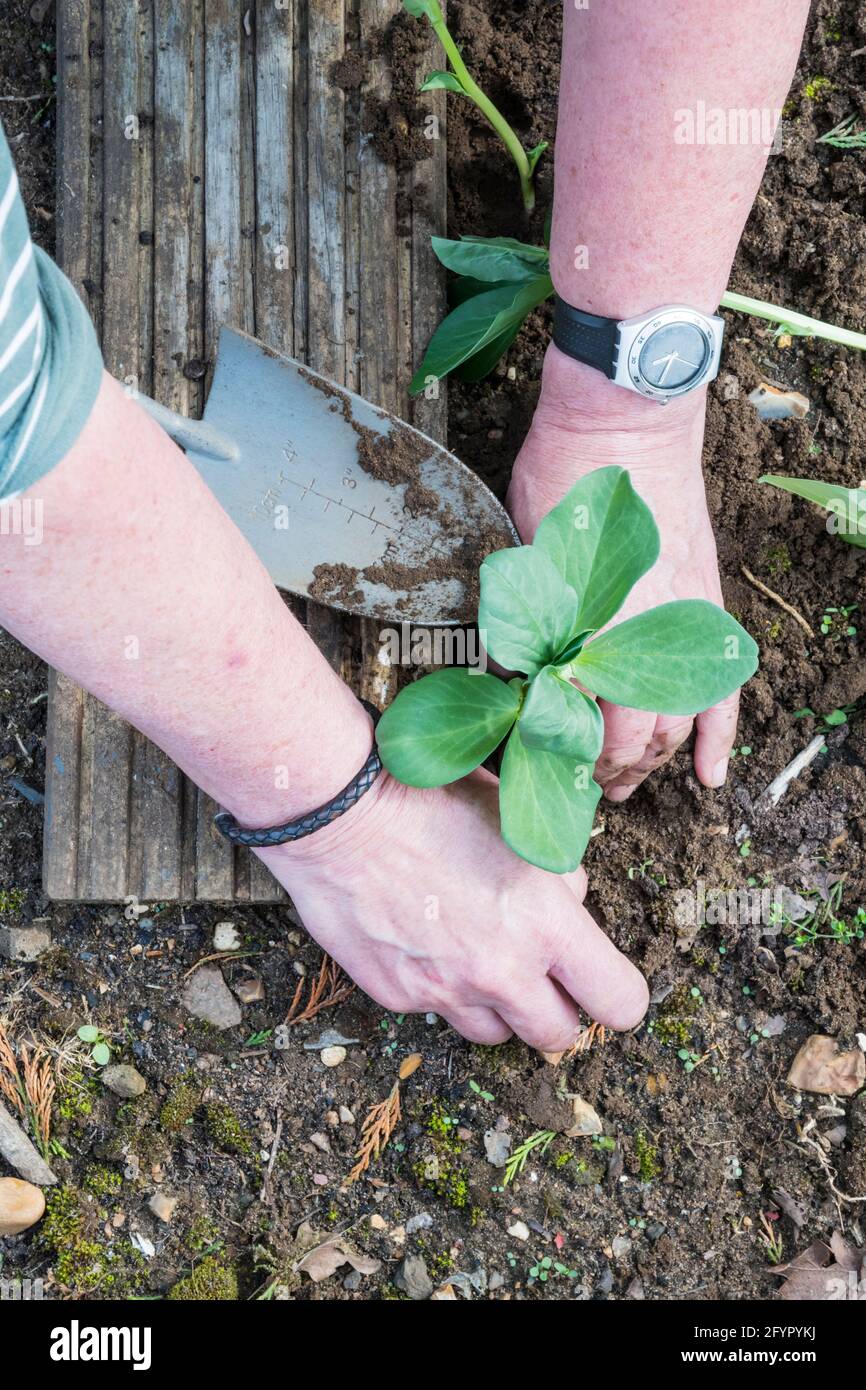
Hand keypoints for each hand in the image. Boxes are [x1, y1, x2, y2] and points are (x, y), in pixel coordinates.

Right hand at [259, 766, 647, 1049]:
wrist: (342, 814)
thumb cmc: (431, 799)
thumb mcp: (517, 820)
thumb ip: (555, 871)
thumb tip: (568, 901)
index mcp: (545, 924)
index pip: (617, 1001)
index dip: (616, 994)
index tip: (601, 980)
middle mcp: (501, 971)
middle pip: (558, 1036)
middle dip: (558, 1009)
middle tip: (542, 975)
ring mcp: (446, 990)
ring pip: (496, 1034)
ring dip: (500, 1007)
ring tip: (480, 956)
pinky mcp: (399, 996)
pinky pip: (437, 1011)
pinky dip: (442, 988)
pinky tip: (427, 942)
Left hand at [507, 346, 741, 803]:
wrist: (626, 419)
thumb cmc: (563, 476)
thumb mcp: (527, 554)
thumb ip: (530, 622)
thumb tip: (521, 683)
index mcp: (597, 626)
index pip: (596, 725)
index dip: (574, 758)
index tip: (549, 770)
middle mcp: (646, 634)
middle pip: (639, 735)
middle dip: (611, 770)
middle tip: (583, 785)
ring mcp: (684, 623)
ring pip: (678, 721)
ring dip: (655, 762)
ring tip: (629, 784)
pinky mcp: (705, 607)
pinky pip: (723, 688)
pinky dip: (719, 737)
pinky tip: (709, 778)